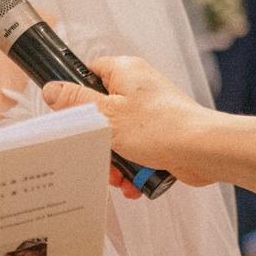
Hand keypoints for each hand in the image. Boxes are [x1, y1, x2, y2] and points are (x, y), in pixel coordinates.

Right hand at [40, 56, 255, 193]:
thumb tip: (51, 90)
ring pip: (118, 138)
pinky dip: (133, 169)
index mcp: (125, 71)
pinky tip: (134, 183)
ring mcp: (152, 113)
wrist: (204, 151)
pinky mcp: (162, 136)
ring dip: (114, 162)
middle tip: (99, 156)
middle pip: (102, 113)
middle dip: (98, 143)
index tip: (70, 115)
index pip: (90, 72)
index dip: (76, 94)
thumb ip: (75, 103)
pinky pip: (137, 151)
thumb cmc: (159, 127)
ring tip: (119, 177)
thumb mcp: (105, 115)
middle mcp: (139, 88)